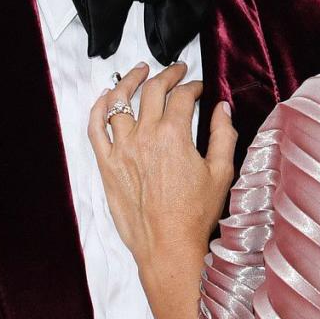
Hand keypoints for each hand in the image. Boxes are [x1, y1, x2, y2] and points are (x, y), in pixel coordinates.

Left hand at [88, 63, 235, 280]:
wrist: (167, 247)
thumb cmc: (194, 216)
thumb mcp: (221, 173)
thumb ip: (223, 135)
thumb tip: (222, 109)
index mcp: (173, 135)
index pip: (182, 97)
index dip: (193, 87)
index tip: (198, 89)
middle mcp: (144, 137)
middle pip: (152, 91)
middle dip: (167, 75)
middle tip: (176, 71)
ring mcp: (121, 150)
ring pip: (119, 102)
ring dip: (130, 81)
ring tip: (139, 72)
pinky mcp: (106, 165)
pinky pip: (95, 128)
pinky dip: (98, 108)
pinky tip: (106, 97)